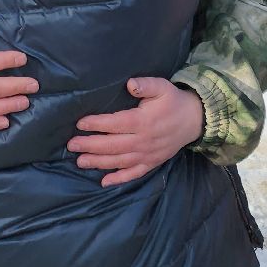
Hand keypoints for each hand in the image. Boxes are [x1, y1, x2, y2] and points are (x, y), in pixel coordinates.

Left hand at [68, 78, 205, 186]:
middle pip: (113, 145)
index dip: (96, 124)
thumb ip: (145, 85)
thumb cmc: (173, 101)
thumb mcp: (162, 87)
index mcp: (143, 121)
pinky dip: (119, 179)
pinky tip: (104, 182)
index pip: (115, 124)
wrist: (195, 120)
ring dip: (99, 162)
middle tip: (71, 145)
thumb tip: (130, 84)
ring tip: (80, 162)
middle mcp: (143, 140)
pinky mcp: (152, 163)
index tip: (80, 124)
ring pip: (119, 161)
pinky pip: (134, 173)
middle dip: (90, 145)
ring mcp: (147, 154)